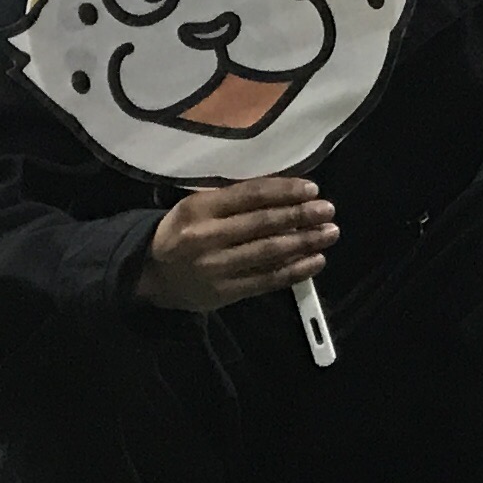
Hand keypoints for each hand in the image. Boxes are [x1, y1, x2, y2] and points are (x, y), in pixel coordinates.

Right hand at [138, 176, 335, 311]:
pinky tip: (316, 260)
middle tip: (329, 210)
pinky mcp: (225, 293)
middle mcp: (207, 237)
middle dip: (301, 216)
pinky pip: (267, 280)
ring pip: (269, 252)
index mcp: (199, 208)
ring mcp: (216, 268)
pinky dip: (295, 271)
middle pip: (263, 223)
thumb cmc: (182, 232)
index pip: (250, 195)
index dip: (284, 191)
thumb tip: (286, 195)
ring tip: (329, 233)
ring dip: (305, 242)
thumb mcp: (196, 207)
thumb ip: (233, 201)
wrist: (152, 275)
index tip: (312, 189)